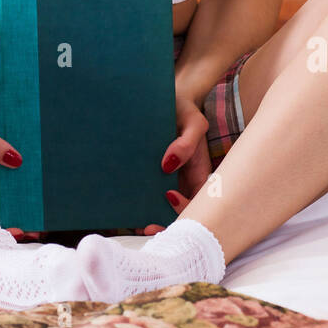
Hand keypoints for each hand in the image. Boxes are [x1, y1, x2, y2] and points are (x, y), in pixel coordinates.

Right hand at [0, 96, 40, 243]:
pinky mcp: (19, 174)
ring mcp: (5, 183)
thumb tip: (15, 160)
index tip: (17, 231)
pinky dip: (38, 202)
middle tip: (38, 231)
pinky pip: (28, 192)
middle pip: (2, 217)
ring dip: (31, 219)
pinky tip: (52, 205)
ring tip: (48, 224)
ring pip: (17, 209)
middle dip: (19, 228)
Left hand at [137, 87, 211, 234]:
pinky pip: (149, 194)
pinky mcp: (154, 176)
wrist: (170, 99)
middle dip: (165, 223)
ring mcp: (170, 181)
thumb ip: (187, 143)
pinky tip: (127, 208)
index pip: (199, 203)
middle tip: (146, 227)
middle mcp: (185, 182)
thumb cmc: (186, 110)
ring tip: (133, 223)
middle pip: (180, 213)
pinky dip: (140, 204)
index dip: (185, 208)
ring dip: (151, 218)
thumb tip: (168, 165)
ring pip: (163, 208)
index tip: (167, 197)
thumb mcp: (193, 122)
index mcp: (200, 174)